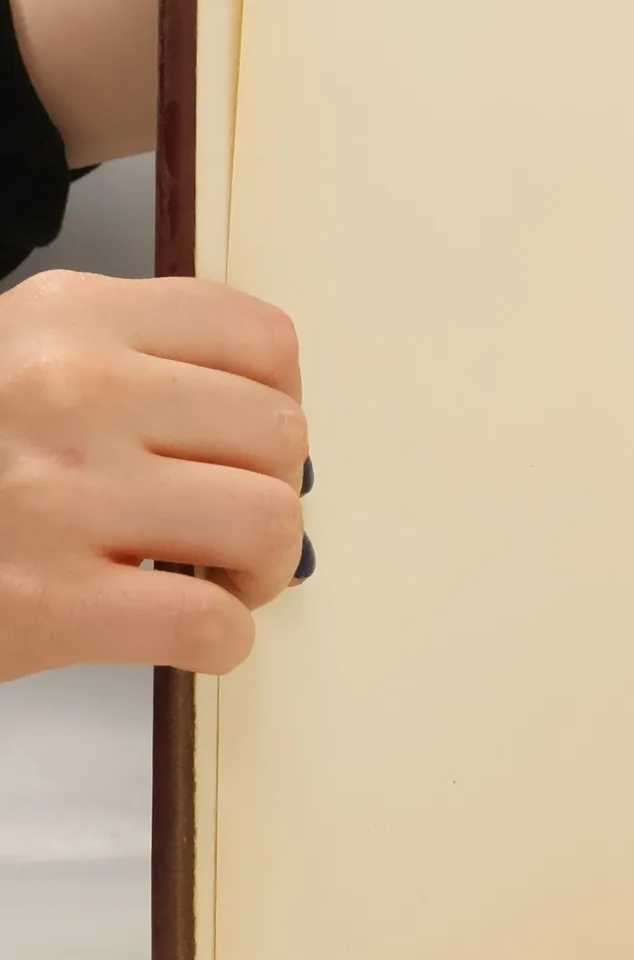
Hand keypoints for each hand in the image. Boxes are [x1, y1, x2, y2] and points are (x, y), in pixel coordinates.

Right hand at [0, 271, 308, 680]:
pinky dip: (226, 640)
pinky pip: (209, 622)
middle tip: (234, 527)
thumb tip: (273, 435)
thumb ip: (133, 368)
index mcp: (72, 319)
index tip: (251, 446)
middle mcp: (73, 391)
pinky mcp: (44, 604)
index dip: (281, 404)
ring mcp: (58, 495)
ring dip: (263, 567)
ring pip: (266, 520)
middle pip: (279, 433)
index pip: (262, 341)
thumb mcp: (20, 360)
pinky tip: (196, 637)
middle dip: (276, 490)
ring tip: (219, 578)